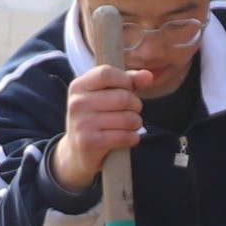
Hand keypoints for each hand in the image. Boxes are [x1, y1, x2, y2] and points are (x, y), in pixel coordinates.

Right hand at [49, 63, 146, 192]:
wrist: (76, 152)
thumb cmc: (96, 118)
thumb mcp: (104, 95)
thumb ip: (127, 82)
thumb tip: (148, 76)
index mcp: (78, 86)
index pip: (106, 73)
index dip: (125, 80)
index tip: (129, 89)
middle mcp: (77, 104)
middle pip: (122, 97)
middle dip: (136, 105)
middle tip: (133, 111)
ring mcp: (82, 124)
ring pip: (127, 118)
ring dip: (136, 123)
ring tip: (131, 125)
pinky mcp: (90, 143)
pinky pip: (124, 137)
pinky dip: (133, 138)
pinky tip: (129, 137)